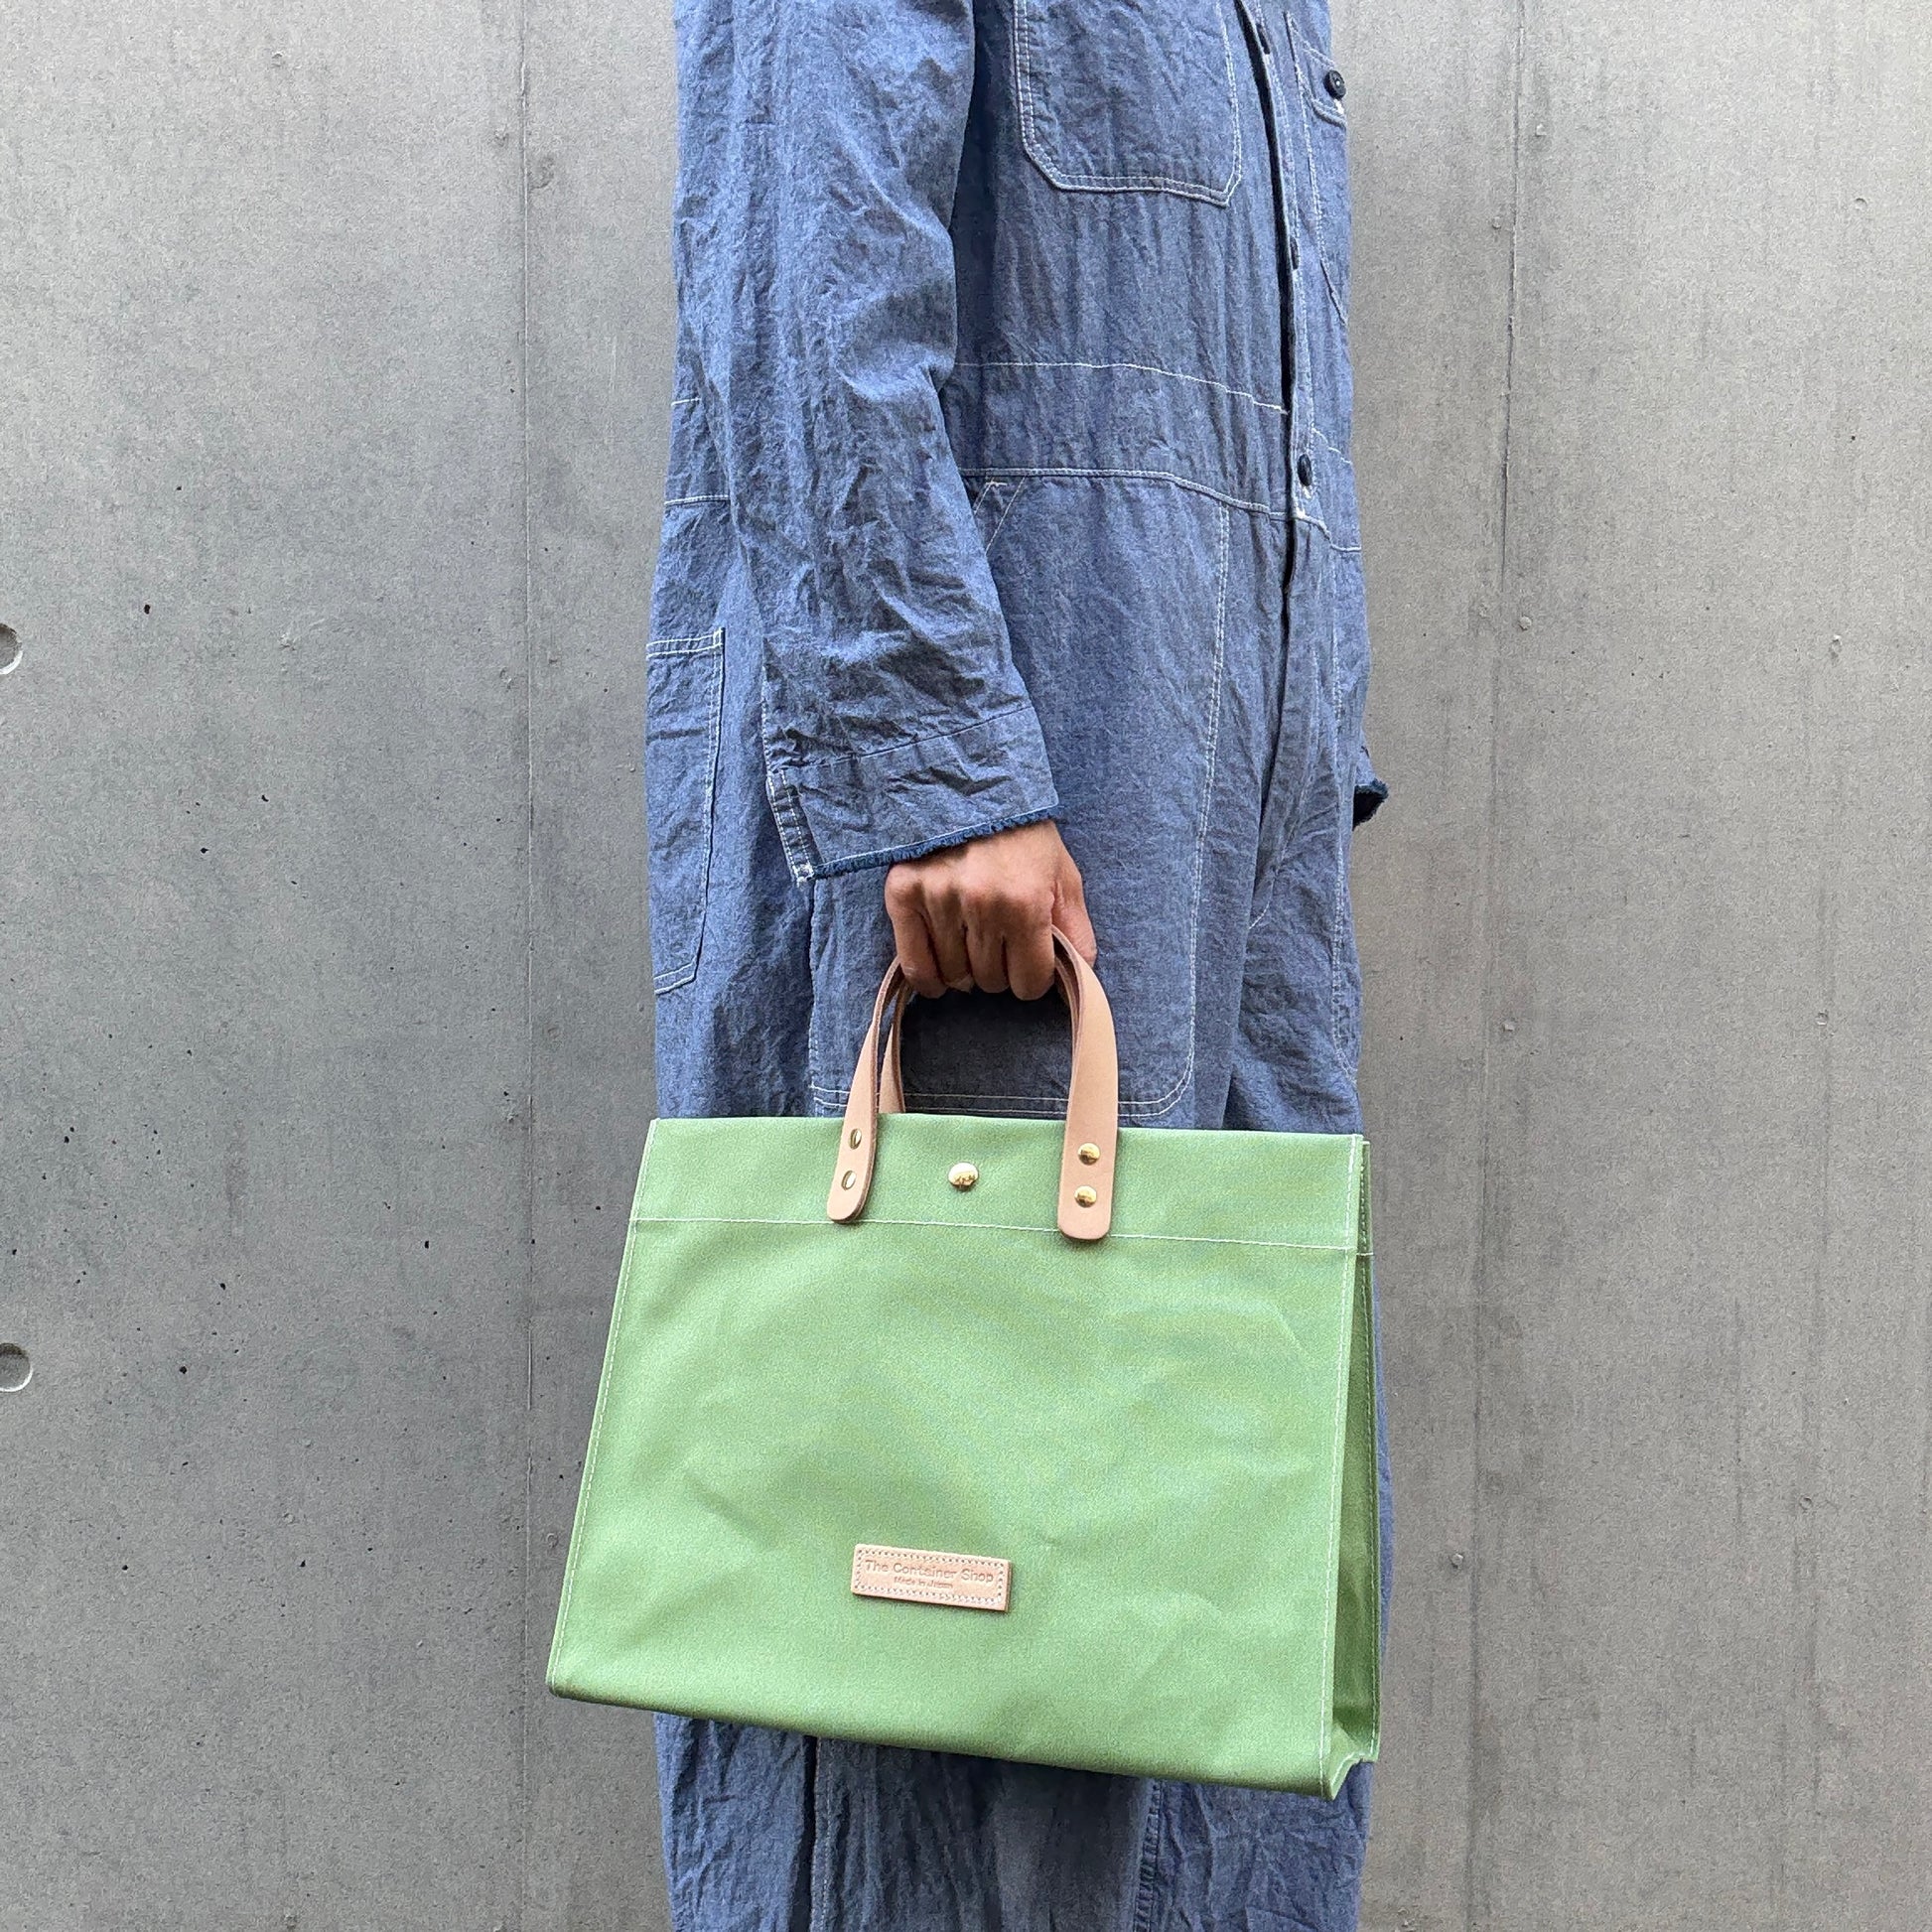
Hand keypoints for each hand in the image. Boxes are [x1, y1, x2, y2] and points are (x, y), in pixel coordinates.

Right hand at [884, 821, 1097, 1001]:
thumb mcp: (1063, 875)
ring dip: (966, 972)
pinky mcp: (903, 894)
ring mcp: (939, 900)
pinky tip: (939, 978)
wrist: (970, 786)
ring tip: (973, 948)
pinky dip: (929, 979)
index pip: (1029, 981)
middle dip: (1001, 972)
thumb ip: (1075, 929)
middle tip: (1001, 947)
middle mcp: (981, 905)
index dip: (1033, 979)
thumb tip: (1080, 974)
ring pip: (955, 976)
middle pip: (991, 981)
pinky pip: (914, 964)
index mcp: (1026, 901)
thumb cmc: (1023, 835)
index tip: (1030, 965)